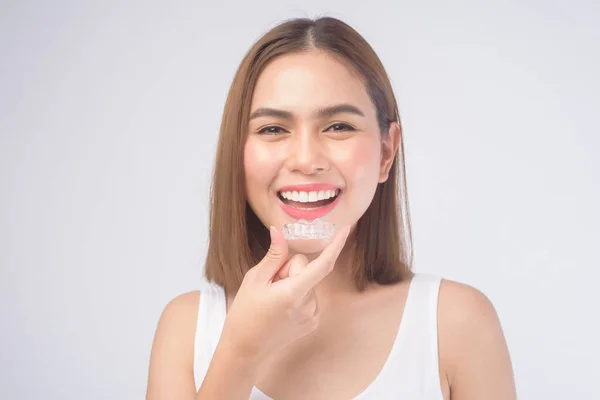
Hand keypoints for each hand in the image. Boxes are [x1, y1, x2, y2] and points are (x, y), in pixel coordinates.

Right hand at [219, 224, 350, 363]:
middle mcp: (308, 305)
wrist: (245, 350)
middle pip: (306, 269)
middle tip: (269, 285)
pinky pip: (308, 296)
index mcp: (293, 293)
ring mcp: (312, 315)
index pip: (322, 265)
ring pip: (307, 282)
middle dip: (289, 270)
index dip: (336, 245)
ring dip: (292, 284)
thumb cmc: (245, 314)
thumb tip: (279, 231)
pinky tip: (280, 308)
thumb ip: (273, 256)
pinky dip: (296, 296)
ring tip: (273, 300)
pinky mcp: (312, 322)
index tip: (346, 229)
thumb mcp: (254, 280)